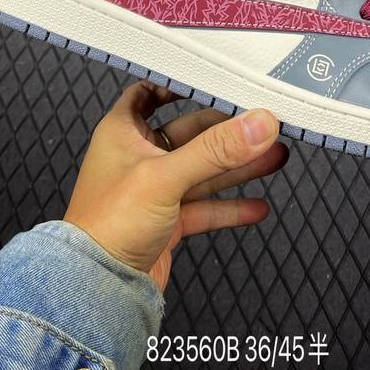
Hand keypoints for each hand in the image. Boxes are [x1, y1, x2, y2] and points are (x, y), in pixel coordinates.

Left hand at [64, 80, 286, 290]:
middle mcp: (138, 157)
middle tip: (264, 125)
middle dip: (229, 131)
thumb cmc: (105, 226)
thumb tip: (258, 124)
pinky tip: (256, 206)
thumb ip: (215, 150)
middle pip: (190, 133)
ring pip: (203, 170)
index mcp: (123, 132)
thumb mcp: (164, 176)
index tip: (214, 79)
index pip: (150, 93)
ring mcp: (154, 191)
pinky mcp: (167, 222)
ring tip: (275, 156)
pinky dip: (230, 206)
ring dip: (238, 166)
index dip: (178, 84)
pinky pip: (205, 207)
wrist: (95, 290)